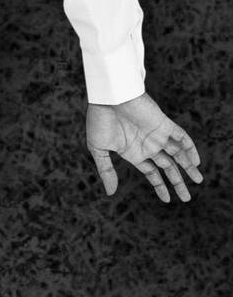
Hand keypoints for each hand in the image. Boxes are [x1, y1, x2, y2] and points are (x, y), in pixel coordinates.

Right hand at [86, 92, 202, 202]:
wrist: (107, 96)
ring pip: (178, 155)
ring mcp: (157, 135)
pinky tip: (196, 161)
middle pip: (168, 167)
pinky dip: (190, 149)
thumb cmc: (99, 119)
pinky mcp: (164, 124)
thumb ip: (106, 170)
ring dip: (188, 167)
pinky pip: (182, 138)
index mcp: (133, 152)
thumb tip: (111, 193)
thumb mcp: (98, 149)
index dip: (160, 186)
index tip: (167, 199)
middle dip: (178, 182)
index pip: (152, 172)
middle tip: (187, 198)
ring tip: (198, 180)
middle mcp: (148, 145)